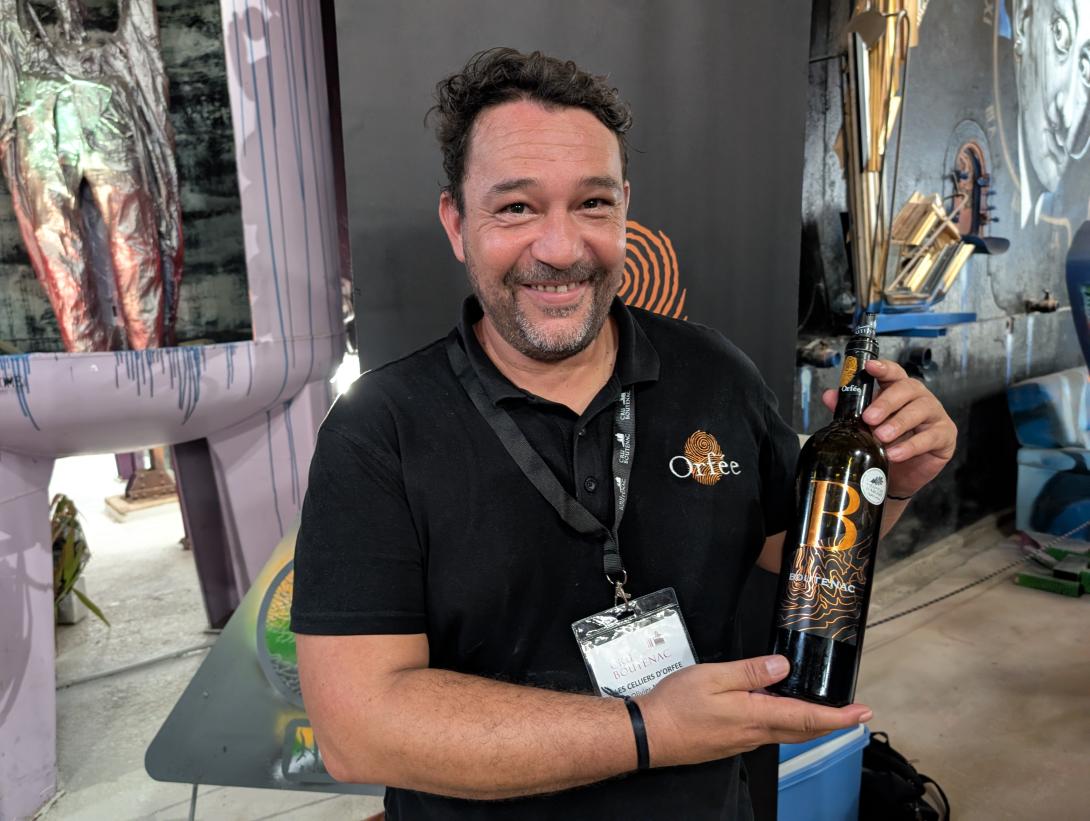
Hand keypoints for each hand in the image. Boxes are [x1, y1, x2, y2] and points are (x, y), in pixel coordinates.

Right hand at [636, 655, 871, 767]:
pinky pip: (767, 732)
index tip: (863, 714)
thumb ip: (749, 672)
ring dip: (808, 721)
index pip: (807, 717)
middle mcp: (754, 733)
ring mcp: (743, 740)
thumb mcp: (711, 676)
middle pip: (802, 729)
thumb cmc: (675, 705)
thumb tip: (782, 667)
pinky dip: (784, 722)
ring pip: (786, 732)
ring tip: (821, 706)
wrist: (649, 735)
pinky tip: (777, 708)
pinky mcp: (732, 742)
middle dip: (831, 722)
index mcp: (754, 715)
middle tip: (852, 712)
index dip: (839, 717)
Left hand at [822, 359, 956, 497]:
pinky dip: (910, 446)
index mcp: (899, 390)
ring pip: (920, 411)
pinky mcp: (945, 435)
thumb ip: (849, 410)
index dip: (883, 368)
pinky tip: (895, 454)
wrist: (900, 475)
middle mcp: (919, 398)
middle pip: (907, 389)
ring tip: (881, 437)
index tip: (870, 367)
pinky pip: (930, 437)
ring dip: (898, 424)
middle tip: (869, 418)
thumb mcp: (865, 426)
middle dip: (886, 402)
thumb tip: (829, 396)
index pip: (894, 373)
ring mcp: (935, 415)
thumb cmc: (886, 444)